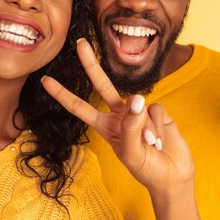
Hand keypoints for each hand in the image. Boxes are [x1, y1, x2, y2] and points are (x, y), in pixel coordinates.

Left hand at [41, 39, 194, 194]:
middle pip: (102, 84)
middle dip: (91, 64)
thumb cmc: (147, 169)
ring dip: (147, 129)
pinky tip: (162, 138)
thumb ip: (131, 126)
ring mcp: (139, 112)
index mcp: (105, 127)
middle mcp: (120, 115)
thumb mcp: (132, 152)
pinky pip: (155, 109)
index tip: (45, 80)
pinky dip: (159, 126)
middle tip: (79, 42)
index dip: (62, 94)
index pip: (80, 107)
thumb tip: (137, 98)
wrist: (174, 176)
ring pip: (138, 105)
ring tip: (152, 146)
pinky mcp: (157, 111)